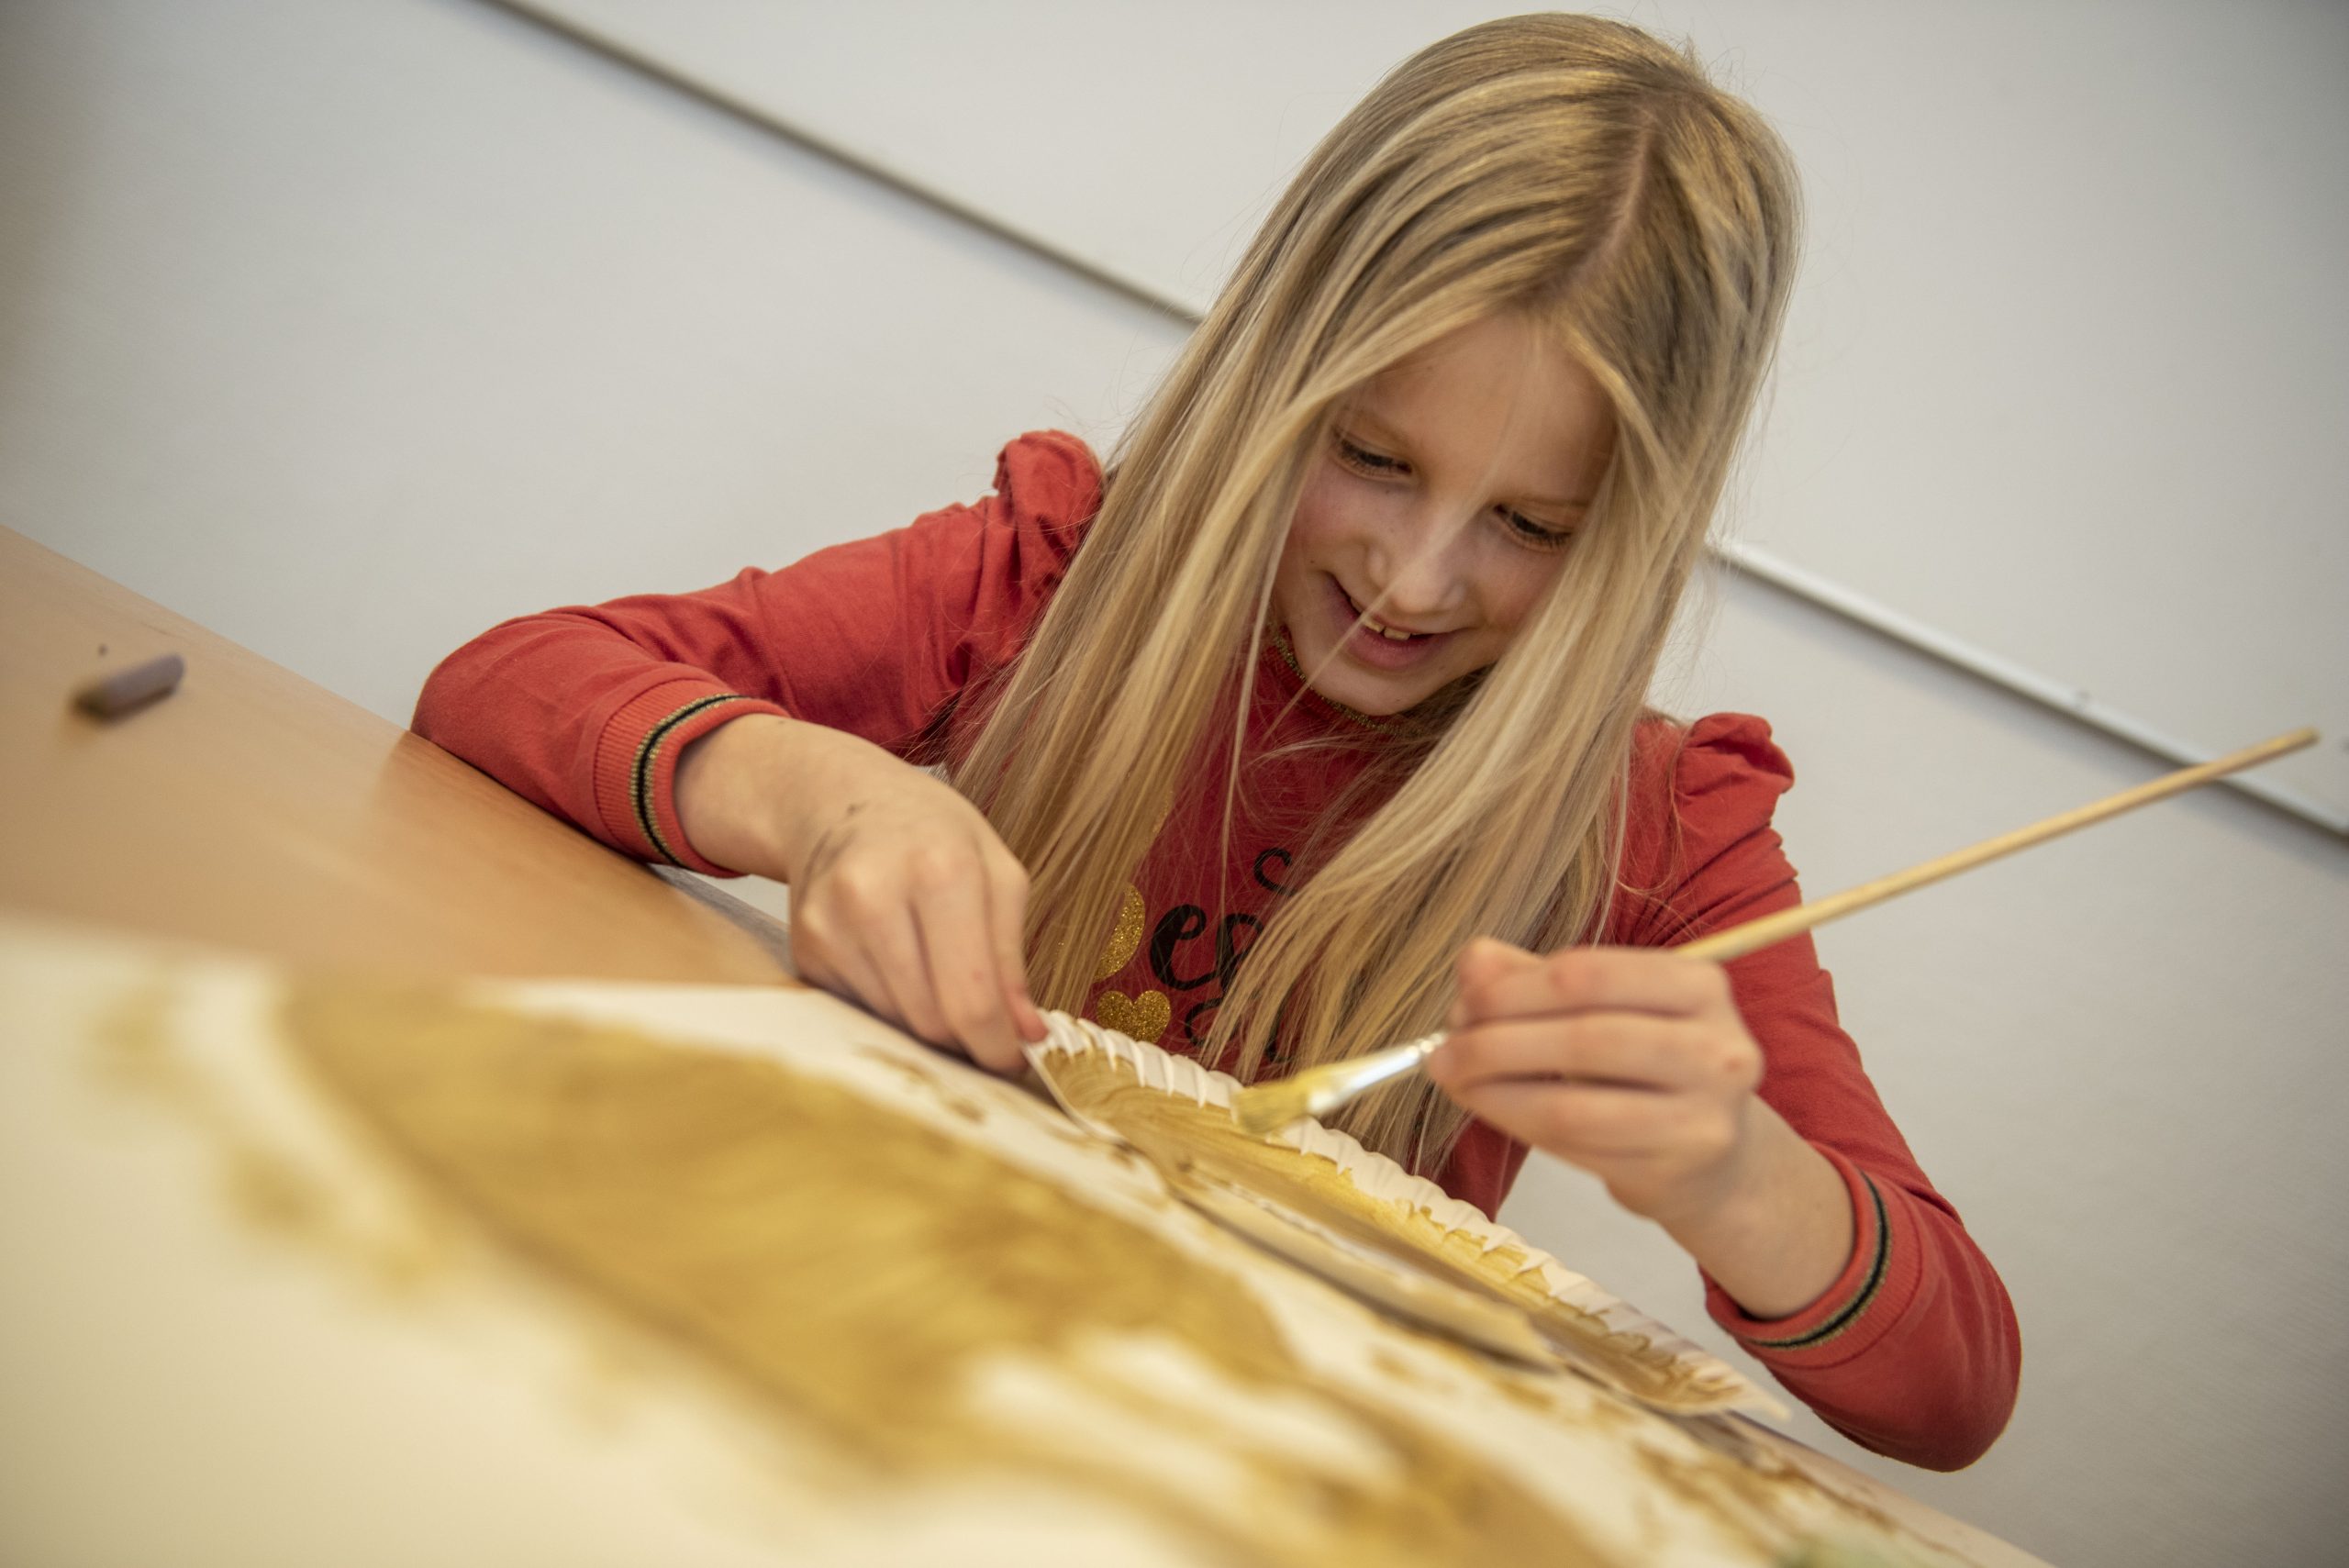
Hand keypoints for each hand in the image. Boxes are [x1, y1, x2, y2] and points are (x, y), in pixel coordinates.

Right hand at [674, 714, 1044, 1070]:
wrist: (840, 800)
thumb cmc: (932, 832)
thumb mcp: (997, 872)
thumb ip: (1011, 959)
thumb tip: (1025, 1035)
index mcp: (940, 871)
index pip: (971, 998)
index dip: (997, 1045)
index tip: (1014, 1060)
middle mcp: (874, 897)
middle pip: (931, 1022)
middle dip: (965, 1038)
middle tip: (985, 1026)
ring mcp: (829, 925)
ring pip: (894, 1023)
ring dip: (927, 1022)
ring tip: (940, 978)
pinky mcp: (805, 949)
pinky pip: (860, 1011)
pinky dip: (890, 1005)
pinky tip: (899, 963)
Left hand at [1431, 938, 1763, 1227]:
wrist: (1716, 1157)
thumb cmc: (1647, 1065)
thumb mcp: (1603, 1008)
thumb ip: (1536, 979)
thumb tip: (1473, 962)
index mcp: (1700, 986)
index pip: (1589, 974)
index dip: (1513, 989)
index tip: (1463, 1002)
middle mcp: (1717, 1049)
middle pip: (1582, 1040)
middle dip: (1495, 1044)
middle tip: (1443, 1051)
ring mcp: (1702, 1117)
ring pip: (1574, 1107)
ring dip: (1496, 1094)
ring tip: (1455, 1082)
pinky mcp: (1674, 1172)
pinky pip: (1576, 1150)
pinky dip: (1520, 1127)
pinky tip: (1494, 1110)